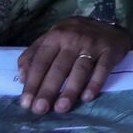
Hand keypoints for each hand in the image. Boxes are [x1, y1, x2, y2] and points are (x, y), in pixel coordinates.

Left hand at [17, 17, 132, 114]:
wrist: (109, 22)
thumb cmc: (75, 35)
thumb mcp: (52, 38)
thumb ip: (34, 55)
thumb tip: (23, 78)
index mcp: (55, 36)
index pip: (41, 62)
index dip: (33, 83)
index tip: (26, 103)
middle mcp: (73, 39)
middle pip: (59, 68)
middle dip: (48, 90)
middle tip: (40, 109)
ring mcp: (93, 45)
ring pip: (80, 70)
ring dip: (70, 90)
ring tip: (61, 108)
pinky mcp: (110, 51)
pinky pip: (102, 70)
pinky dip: (95, 84)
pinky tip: (87, 97)